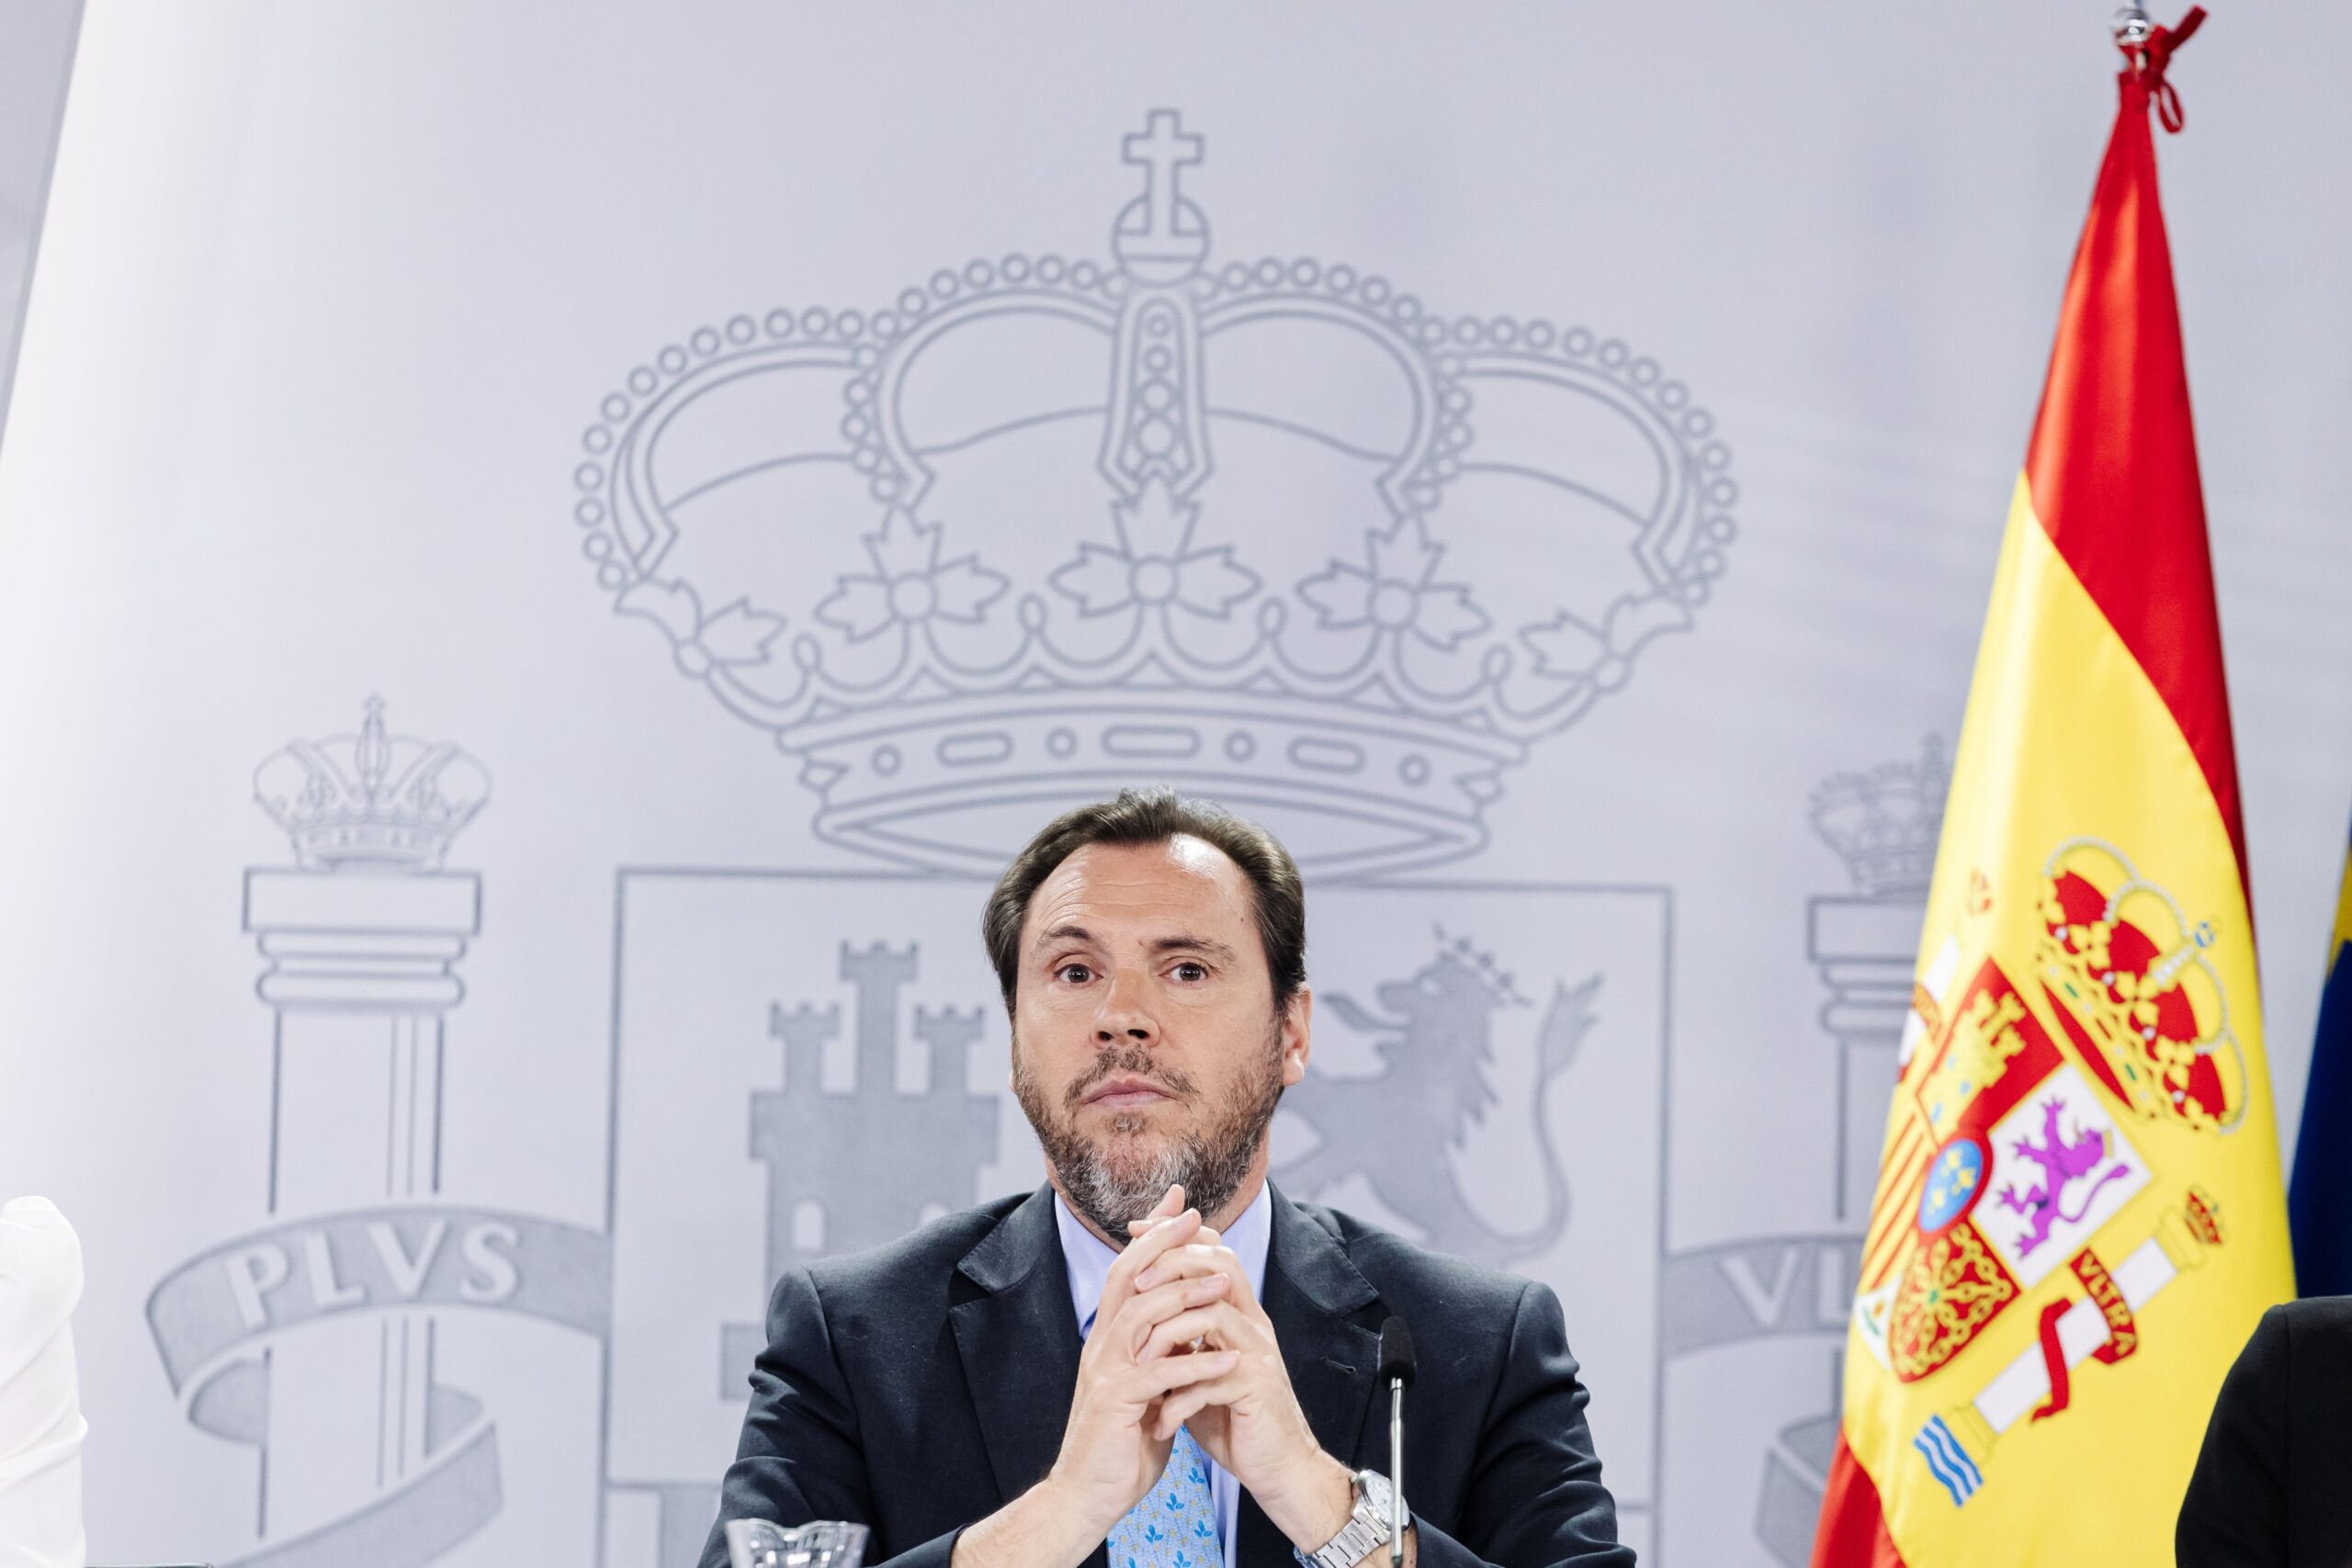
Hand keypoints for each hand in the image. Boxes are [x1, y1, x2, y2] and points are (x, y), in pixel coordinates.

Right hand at [1039, 1186, 1240, 1539]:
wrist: (1086, 1495)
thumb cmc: (1120, 1444)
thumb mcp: (1146, 1388)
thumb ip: (1162, 1353)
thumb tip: (1189, 1327)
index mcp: (1109, 1339)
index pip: (1128, 1272)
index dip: (1152, 1236)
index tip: (1181, 1205)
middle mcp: (1102, 1346)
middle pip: (1128, 1278)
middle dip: (1162, 1243)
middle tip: (1196, 1217)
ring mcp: (1107, 1372)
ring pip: (1142, 1316)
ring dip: (1184, 1295)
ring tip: (1223, 1283)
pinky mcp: (1117, 1404)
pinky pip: (1159, 1373)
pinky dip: (1196, 1362)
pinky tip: (1227, 1357)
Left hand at [1124, 1217, 1355, 1552]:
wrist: (1279, 1469)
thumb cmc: (1235, 1419)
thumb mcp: (1201, 1371)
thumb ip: (1181, 1340)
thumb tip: (1139, 1312)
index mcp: (1240, 1314)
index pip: (1214, 1251)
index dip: (1175, 1235)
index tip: (1135, 1231)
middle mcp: (1254, 1324)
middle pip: (1218, 1265)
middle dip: (1172, 1266)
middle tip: (1136, 1286)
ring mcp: (1258, 1354)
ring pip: (1212, 1314)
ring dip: (1168, 1333)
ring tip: (1140, 1361)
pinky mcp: (1256, 1389)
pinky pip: (1210, 1377)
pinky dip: (1178, 1398)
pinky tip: (1160, 1420)